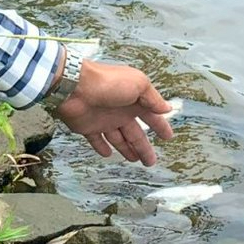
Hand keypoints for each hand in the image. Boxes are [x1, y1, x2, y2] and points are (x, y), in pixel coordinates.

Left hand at [52, 59, 173, 166]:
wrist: (75, 87)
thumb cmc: (108, 82)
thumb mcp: (139, 84)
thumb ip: (153, 98)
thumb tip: (167, 108)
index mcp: (134, 100)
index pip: (151, 117)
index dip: (160, 127)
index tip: (168, 137)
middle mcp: (120, 111)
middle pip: (135, 133)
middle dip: (144, 147)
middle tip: (151, 161)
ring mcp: (104, 120)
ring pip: (119, 139)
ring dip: (127, 149)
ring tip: (136, 160)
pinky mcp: (88, 127)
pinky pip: (97, 140)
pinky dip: (102, 147)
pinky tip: (108, 154)